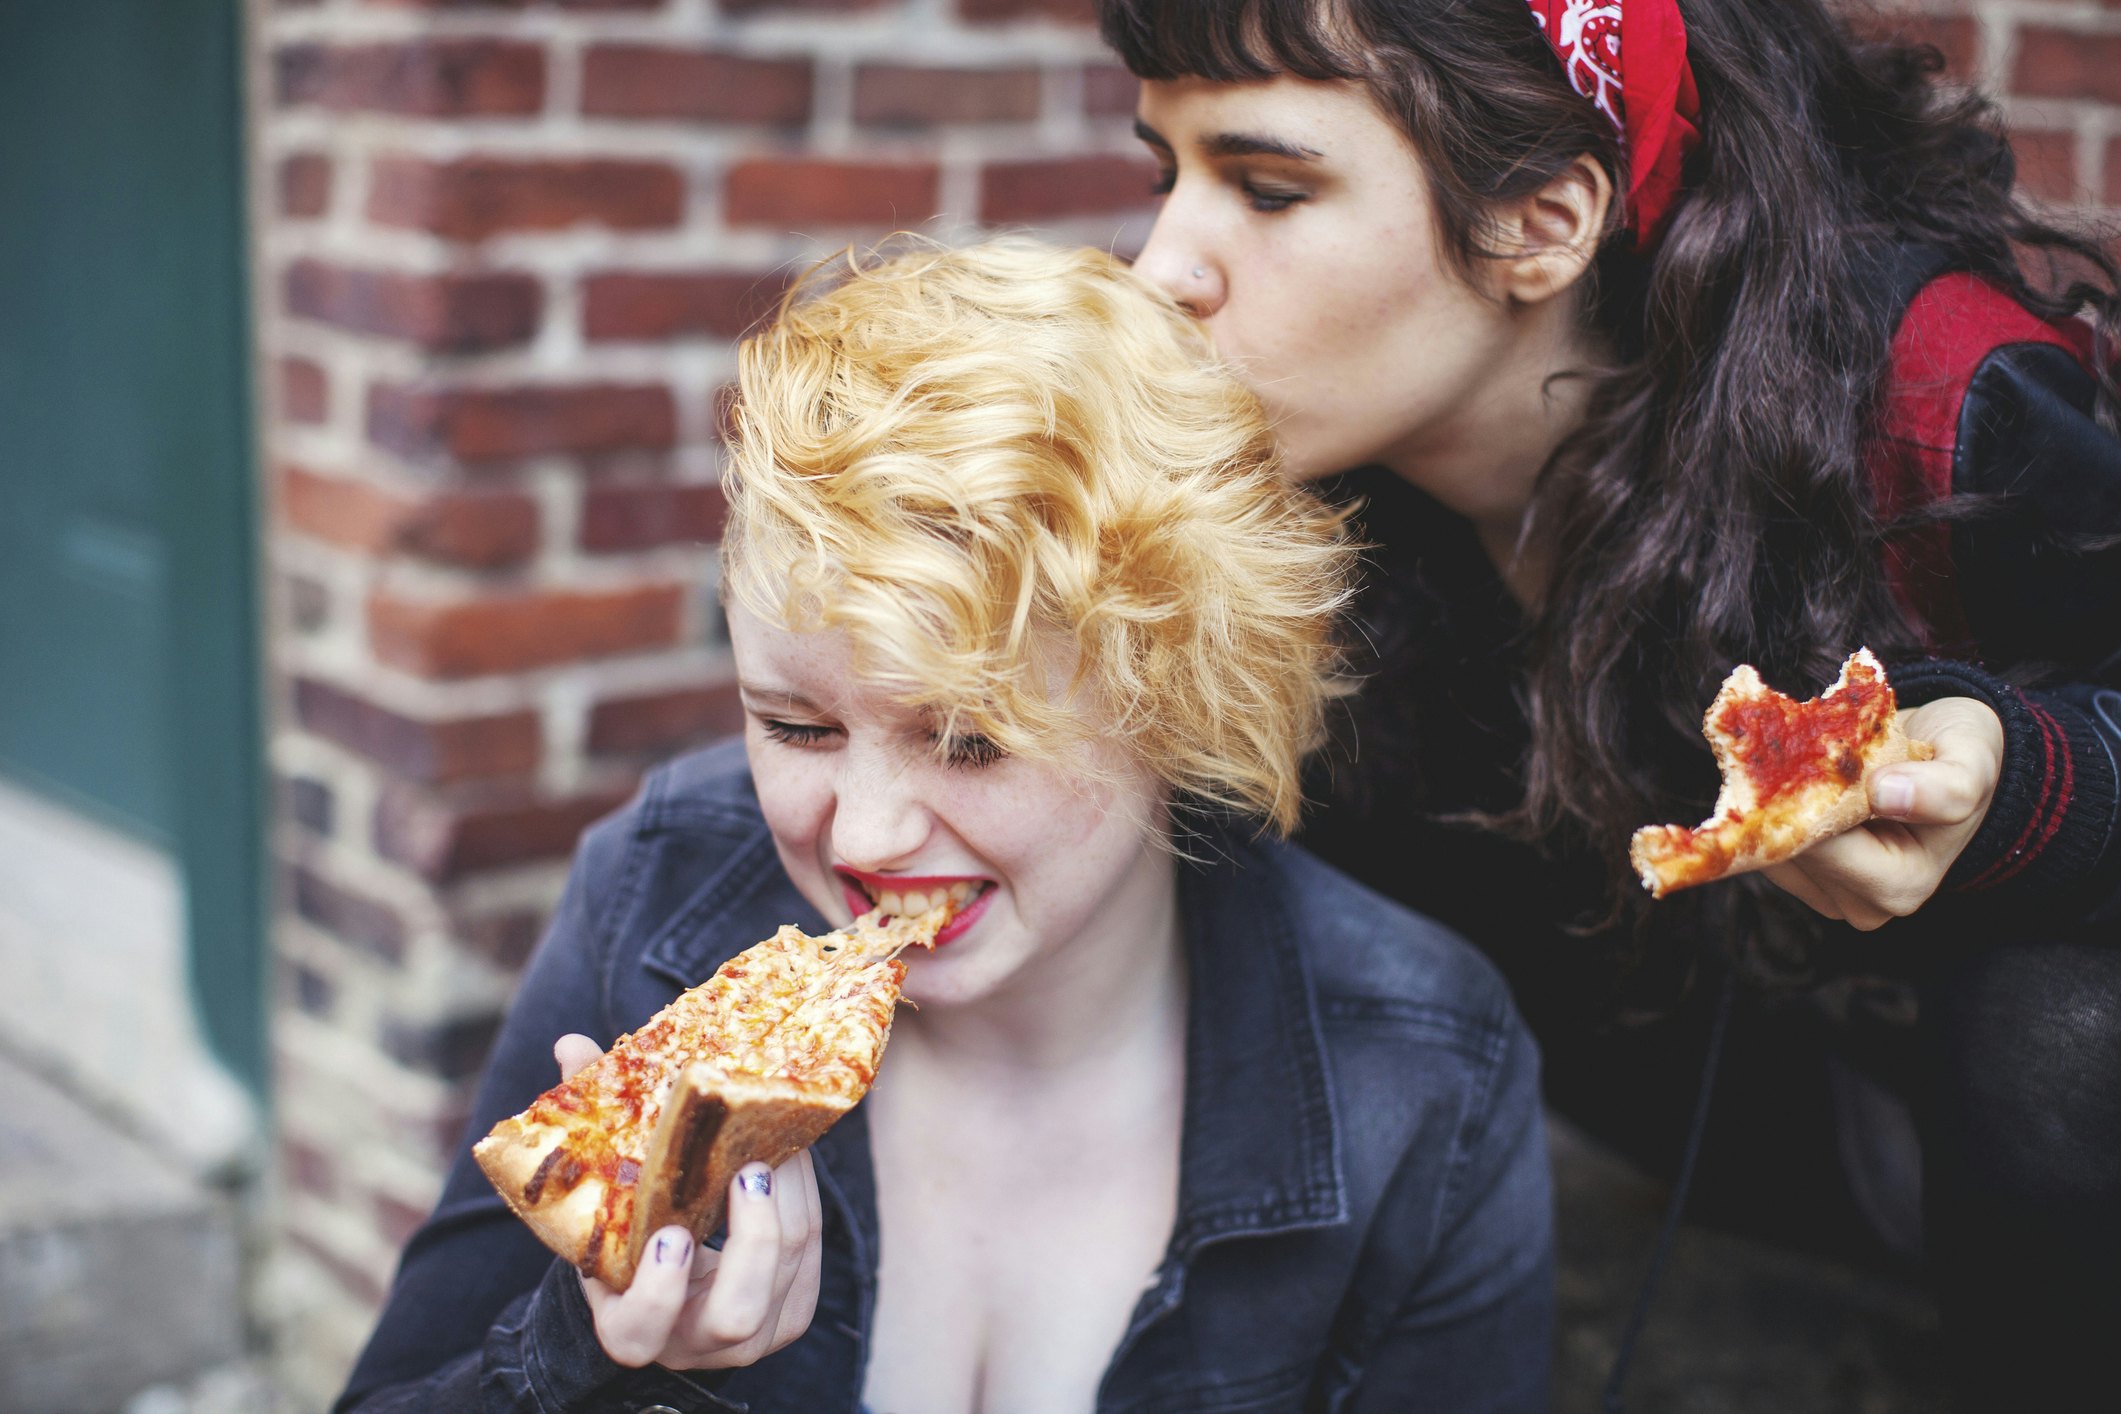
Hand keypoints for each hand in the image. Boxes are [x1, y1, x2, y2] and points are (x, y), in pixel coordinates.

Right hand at [551, 1034, 822, 1370]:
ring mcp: (751, 1337)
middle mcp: (693, 1345)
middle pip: (735, 1314)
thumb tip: (572, 1046)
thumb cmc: (624, 1236)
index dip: (660, 1290)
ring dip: (788, 1201)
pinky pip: (811, 1255)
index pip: (641, 1329)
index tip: (671, 1236)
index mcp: (630, 1328)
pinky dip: (805, 1199)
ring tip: (775, 1143)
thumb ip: (588, 1130)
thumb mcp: (599, 1202)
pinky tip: (790, 1154)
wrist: (663, 1281)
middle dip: (752, 1240)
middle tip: (751, 1170)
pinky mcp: (793, 1310)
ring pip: (786, 1274)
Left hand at [1761, 696, 2003, 929]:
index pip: (1823, 843)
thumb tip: (1885, 794)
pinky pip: (1761, 838)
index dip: (1812, 795)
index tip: (1820, 748)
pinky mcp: (1797, 875)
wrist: (1946, 757)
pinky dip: (1770, 801)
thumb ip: (1944, 788)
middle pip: (1787, 847)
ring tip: (1810, 754)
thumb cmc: (1961, 762)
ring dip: (1774, 794)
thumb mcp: (1972, 764)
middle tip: (1808, 742)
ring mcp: (1823, 893)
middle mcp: (1858, 904)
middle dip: (1787, 793)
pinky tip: (1797, 772)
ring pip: (1766, 843)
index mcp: (1900, 887)